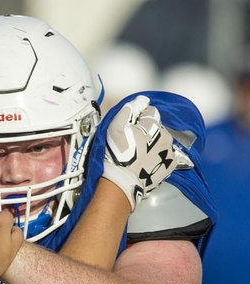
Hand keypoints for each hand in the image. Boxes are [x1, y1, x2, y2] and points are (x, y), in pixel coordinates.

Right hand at [102, 95, 175, 209]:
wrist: (122, 181)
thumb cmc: (116, 154)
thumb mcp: (114, 129)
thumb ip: (126, 112)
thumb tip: (137, 102)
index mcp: (152, 125)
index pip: (150, 112)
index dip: (140, 117)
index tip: (131, 126)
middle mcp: (165, 136)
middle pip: (157, 128)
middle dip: (148, 132)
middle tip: (134, 143)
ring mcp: (169, 151)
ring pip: (162, 141)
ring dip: (154, 144)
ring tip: (141, 154)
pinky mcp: (170, 165)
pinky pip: (166, 155)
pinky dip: (159, 156)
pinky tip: (149, 162)